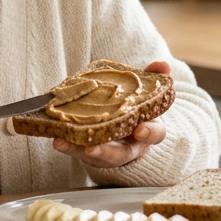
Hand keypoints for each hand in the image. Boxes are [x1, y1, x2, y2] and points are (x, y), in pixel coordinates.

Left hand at [52, 61, 169, 168]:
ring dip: (78, 149)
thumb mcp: (146, 97)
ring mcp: (108, 151)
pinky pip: (78, 150)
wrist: (126, 133)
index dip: (149, 132)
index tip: (140, 130)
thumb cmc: (136, 112)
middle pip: (120, 153)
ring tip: (63, 142)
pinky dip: (67, 145)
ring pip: (95, 155)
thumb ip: (153, 82)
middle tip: (93, 149)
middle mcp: (128, 146)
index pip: (154, 134)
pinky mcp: (90, 151)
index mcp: (147, 131)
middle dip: (107, 151)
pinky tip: (57, 140)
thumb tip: (162, 65)